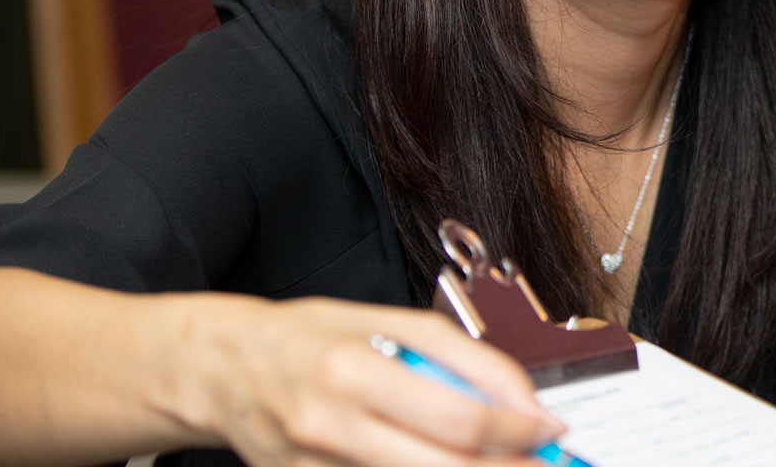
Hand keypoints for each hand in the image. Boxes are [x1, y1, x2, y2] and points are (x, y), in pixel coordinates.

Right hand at [180, 295, 562, 465]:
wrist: (224, 370)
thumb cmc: (314, 339)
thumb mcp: (389, 322)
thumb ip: (460, 357)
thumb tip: (523, 400)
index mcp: (355, 370)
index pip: (459, 417)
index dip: (518, 431)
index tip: (551, 430)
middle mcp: (331, 426)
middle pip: (445, 466)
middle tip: (544, 463)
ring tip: (502, 463)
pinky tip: (449, 466)